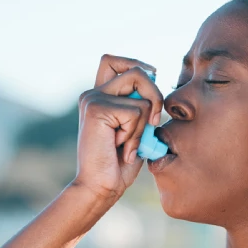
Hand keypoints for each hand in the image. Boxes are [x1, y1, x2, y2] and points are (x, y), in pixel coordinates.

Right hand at [71, 54, 163, 201]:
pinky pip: (136, 112)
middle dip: (154, 94)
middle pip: (136, 70)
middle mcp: (93, 93)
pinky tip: (122, 148)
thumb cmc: (119, 164)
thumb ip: (141, 106)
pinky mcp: (96, 108)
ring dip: (144, 123)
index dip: (136, 65)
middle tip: (153, 122)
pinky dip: (137, 134)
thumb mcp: (136, 129)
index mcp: (100, 97)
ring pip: (140, 93)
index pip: (113, 61)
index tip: (151, 82)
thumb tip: (155, 80)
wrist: (101, 187)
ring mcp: (93, 99)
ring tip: (129, 143)